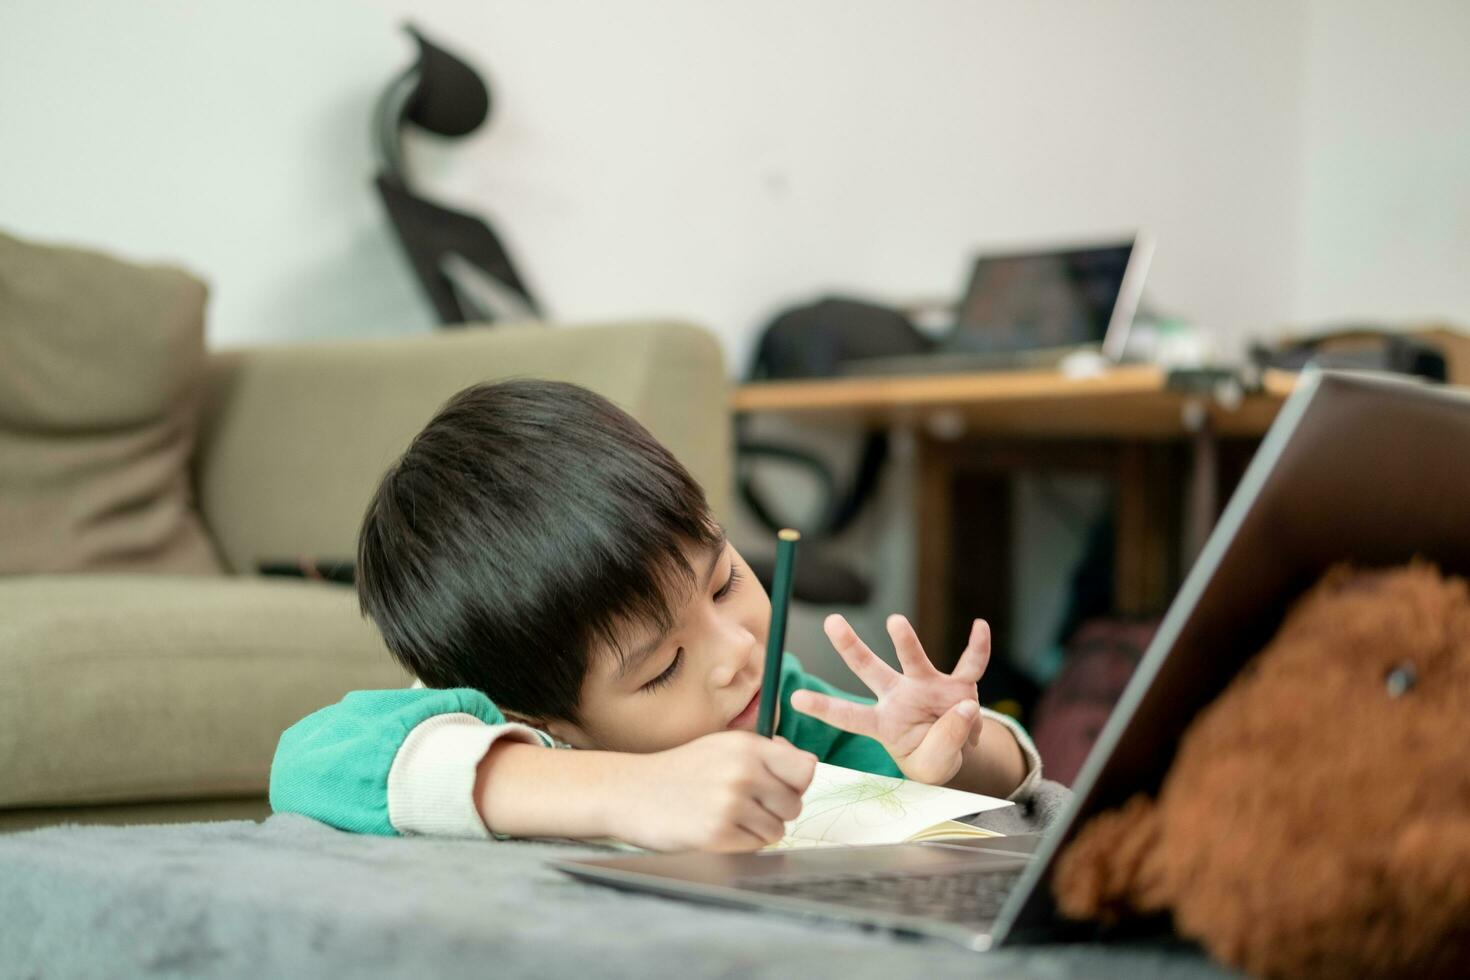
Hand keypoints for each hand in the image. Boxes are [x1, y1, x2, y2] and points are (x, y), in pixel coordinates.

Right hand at [611, 731, 817, 851]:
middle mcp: (743, 771)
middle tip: (745, 805)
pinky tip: (716, 828)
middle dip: (776, 810)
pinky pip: (756, 846)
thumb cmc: (681, 771)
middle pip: (795, 804)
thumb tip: (806, 764)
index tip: (777, 785)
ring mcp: (731, 803)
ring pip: (778, 829)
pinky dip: (741, 842)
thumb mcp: (722, 746)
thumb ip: (764, 753)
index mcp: (748, 746)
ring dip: (758, 829)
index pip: (806, 768)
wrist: (632, 791)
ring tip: (728, 816)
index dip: (795, 782)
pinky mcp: (718, 833)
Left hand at [791, 614, 990, 784]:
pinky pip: (970, 663)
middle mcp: (899, 697)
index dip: (824, 708)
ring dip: (904, 640)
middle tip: (831, 622)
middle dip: (849, 647)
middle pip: (869, 669)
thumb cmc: (933, 757)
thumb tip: (965, 708)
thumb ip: (945, 743)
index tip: (795, 698)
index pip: (848, 715)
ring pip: (913, 659)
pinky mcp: (958, 683)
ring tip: (894, 621)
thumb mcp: (933, 766)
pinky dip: (977, 646)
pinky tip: (980, 626)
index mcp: (883, 723)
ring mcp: (927, 686)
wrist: (960, 751)